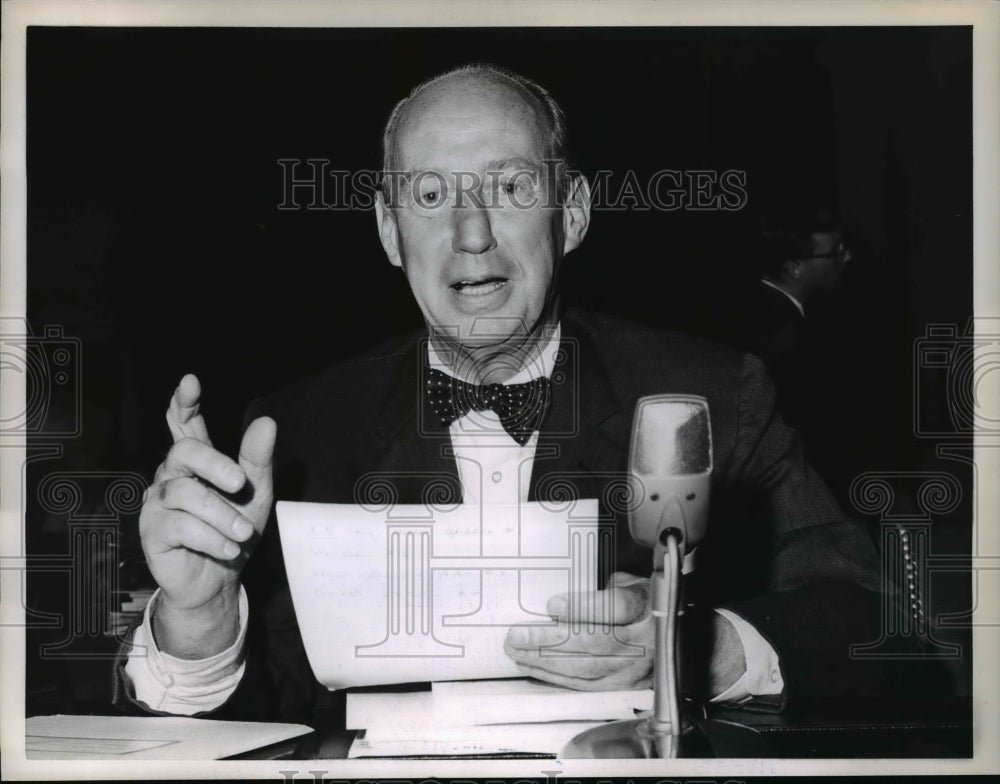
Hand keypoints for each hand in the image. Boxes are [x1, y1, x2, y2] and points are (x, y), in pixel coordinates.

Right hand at [138, 374, 274, 656]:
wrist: (221, 579)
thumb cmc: (234, 530)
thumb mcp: (256, 494)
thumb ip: (257, 459)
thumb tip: (266, 422)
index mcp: (197, 462)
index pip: (184, 424)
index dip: (184, 402)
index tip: (191, 382)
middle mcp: (172, 476)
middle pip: (184, 453)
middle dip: (216, 465)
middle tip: (242, 484)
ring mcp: (158, 503)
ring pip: (187, 495)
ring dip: (223, 517)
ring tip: (243, 534)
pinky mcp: (152, 531)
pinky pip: (181, 526)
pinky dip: (212, 539)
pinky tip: (227, 549)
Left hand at [504, 572, 652, 690]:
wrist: (671, 629)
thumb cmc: (644, 600)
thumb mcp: (628, 582)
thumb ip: (598, 590)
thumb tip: (559, 602)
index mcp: (648, 606)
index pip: (617, 607)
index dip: (583, 608)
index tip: (552, 604)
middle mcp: (646, 640)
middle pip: (596, 642)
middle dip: (551, 641)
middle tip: (518, 635)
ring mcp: (638, 667)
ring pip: (588, 668)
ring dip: (547, 662)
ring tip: (518, 652)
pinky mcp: (627, 686)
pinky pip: (588, 685)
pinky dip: (558, 677)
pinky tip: (536, 668)